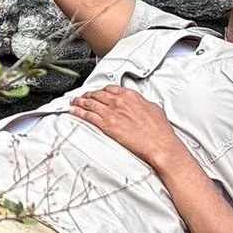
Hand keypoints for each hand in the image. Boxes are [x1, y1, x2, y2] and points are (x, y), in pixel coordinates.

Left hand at [70, 87, 188, 171]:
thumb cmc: (159, 130)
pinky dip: (78, 112)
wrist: (159, 144)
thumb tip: (137, 104)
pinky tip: (73, 111)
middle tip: (82, 96)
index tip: (98, 92)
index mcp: (131, 96)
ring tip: (73, 102)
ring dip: (79, 101)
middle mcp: (119, 102)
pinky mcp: (107, 125)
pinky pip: (88, 116)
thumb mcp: (153, 108)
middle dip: (88, 95)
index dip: (102, 90)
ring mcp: (112, 113)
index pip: (111, 88)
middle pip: (98, 94)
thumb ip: (141, 103)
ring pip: (90, 103)